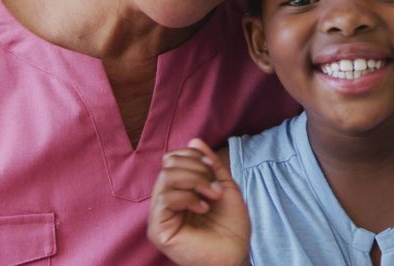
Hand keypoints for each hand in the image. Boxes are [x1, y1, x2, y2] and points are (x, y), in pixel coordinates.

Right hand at [148, 139, 249, 265]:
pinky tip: (203, 208)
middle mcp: (165, 201)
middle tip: (213, 186)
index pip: (172, 159)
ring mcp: (159, 215)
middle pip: (168, 165)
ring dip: (195, 181)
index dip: (192, 156)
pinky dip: (187, 198)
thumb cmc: (230, 226)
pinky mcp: (157, 229)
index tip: (212, 167)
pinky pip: (165, 199)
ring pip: (166, 178)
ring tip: (211, 196)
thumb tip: (194, 139)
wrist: (235, 253)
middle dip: (196, 169)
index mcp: (178, 190)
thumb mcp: (223, 186)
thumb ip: (209, 164)